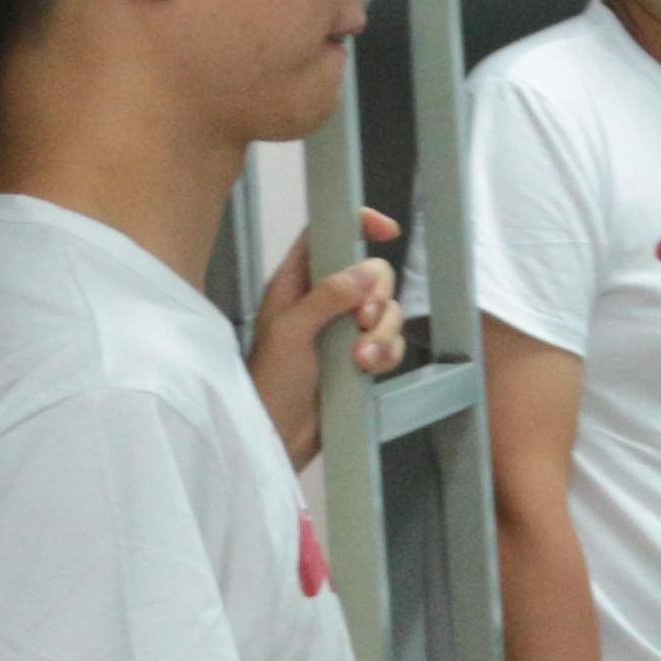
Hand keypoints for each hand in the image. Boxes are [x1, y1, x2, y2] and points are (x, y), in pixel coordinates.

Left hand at [250, 207, 405, 468]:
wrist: (279, 434)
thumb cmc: (268, 382)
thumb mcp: (290, 333)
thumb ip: (326, 297)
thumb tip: (365, 271)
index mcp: (296, 283)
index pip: (327, 236)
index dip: (356, 225)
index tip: (385, 231)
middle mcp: (324, 300)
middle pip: (371, 273)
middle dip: (377, 297)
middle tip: (362, 321)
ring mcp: (345, 329)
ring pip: (387, 310)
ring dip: (382, 334)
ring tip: (360, 359)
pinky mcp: (363, 356)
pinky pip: (391, 342)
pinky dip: (386, 354)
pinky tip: (367, 370)